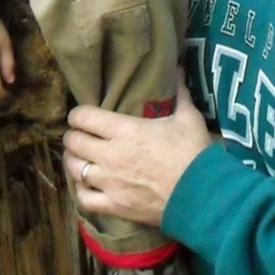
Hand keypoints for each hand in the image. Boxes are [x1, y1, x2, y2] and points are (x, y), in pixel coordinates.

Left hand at [63, 73, 211, 227]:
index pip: (84, 117)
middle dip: (72, 136)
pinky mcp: (114, 206)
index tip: (79, 115)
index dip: (77, 114)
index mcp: (125, 130)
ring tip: (78, 157)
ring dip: (73, 161)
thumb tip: (178, 68)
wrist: (202, 194)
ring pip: (74, 170)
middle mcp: (110, 155)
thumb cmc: (193, 152)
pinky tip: (85, 185)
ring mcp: (109, 182)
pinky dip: (81, 190)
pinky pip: (84, 199)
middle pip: (74, 143)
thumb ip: (179, 93)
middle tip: (77, 134)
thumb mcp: (188, 117)